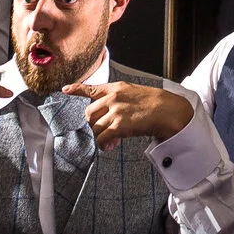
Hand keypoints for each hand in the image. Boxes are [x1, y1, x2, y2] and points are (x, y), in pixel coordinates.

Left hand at [65, 79, 194, 149]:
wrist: (168, 110)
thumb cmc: (154, 102)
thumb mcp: (133, 92)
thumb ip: (117, 98)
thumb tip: (106, 113)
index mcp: (116, 87)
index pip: (91, 88)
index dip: (76, 89)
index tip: (65, 89)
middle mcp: (112, 98)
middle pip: (89, 113)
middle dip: (94, 124)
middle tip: (104, 130)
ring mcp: (115, 111)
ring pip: (94, 128)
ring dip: (100, 136)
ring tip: (111, 140)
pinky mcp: (119, 126)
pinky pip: (102, 138)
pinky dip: (104, 145)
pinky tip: (111, 146)